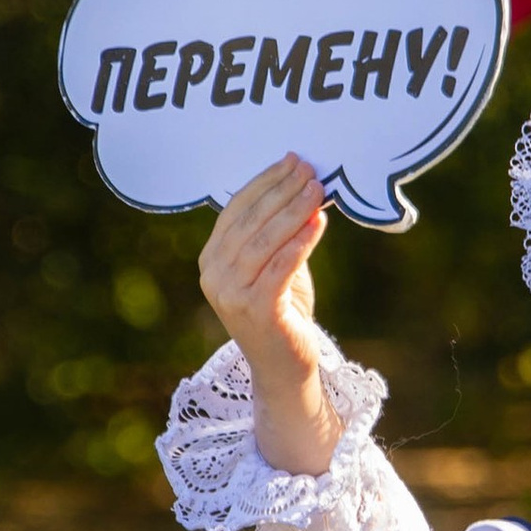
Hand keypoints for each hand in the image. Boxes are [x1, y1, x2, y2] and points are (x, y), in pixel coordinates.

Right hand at [198, 155, 339, 474]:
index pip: (236, 209)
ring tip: (318, 189)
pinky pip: (280, 267)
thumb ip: (277, 231)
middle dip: (282, 191)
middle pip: (250, 221)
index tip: (292, 161)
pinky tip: (319, 222)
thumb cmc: (283, 313)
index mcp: (211, 259)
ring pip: (264, 240)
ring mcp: (231, 294)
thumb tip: (300, 183)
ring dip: (293, 210)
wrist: (285, 369)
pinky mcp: (256, 310)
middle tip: (310, 169)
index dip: (265, 182)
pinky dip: (300, 242)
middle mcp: (214, 275)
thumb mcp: (274, 265)